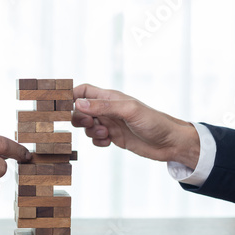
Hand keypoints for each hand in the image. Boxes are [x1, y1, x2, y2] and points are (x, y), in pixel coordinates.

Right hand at [72, 84, 199, 168]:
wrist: (170, 143)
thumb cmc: (154, 122)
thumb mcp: (128, 111)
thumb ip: (103, 106)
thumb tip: (79, 104)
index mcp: (110, 97)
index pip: (83, 90)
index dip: (72, 96)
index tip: (65, 107)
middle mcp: (108, 109)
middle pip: (80, 110)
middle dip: (79, 118)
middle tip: (90, 124)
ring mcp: (110, 123)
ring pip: (86, 126)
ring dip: (90, 132)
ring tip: (105, 134)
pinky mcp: (113, 137)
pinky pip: (95, 139)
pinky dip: (98, 142)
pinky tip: (109, 142)